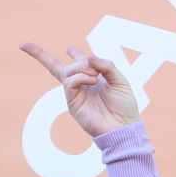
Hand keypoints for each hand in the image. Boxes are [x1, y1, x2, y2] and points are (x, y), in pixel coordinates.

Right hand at [20, 41, 138, 137]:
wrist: (123, 128)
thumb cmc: (124, 107)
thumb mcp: (119, 80)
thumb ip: (106, 65)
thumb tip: (88, 57)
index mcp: (92, 79)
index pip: (77, 64)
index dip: (73, 53)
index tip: (68, 48)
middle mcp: (80, 86)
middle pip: (57, 66)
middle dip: (51, 55)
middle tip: (52, 55)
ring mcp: (74, 94)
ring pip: (67, 71)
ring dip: (82, 68)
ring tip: (95, 77)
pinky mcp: (72, 103)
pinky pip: (69, 82)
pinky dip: (80, 77)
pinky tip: (92, 81)